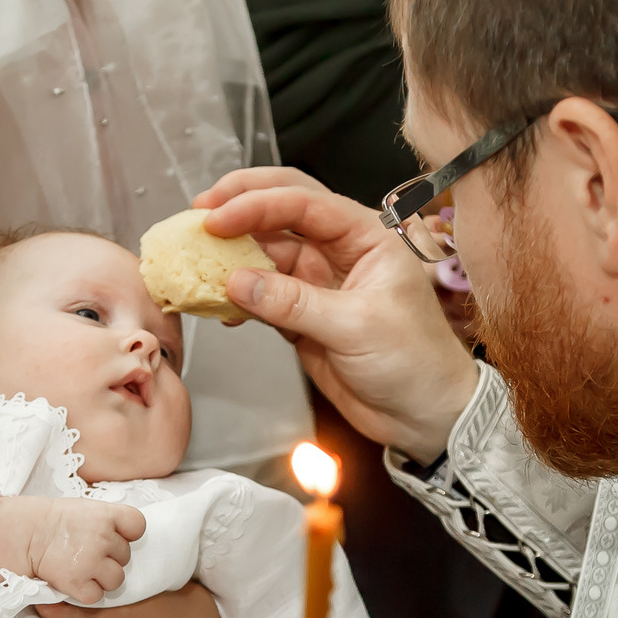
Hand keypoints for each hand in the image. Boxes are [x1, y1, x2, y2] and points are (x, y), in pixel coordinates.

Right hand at [27, 498, 149, 604]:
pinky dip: (86, 593)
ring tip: (84, 569)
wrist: (24, 534)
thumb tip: (124, 534)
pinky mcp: (77, 583)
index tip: (115, 535)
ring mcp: (91, 562)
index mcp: (106, 515)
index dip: (128, 533)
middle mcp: (102, 538)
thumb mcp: (84, 509)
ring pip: (116, 579)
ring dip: (103, 578)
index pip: (138, 526)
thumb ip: (107, 520)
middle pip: (125, 556)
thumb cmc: (53, 521)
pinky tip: (74, 581)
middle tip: (88, 553)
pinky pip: (96, 596)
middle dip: (110, 557)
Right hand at [192, 169, 478, 462]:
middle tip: (197, 214)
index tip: (215, 218)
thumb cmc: (416, 363)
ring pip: (264, 253)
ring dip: (229, 255)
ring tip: (193, 260)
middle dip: (238, 206)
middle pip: (280, 211)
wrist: (424, 415)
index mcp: (366, 236)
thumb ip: (294, 303)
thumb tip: (237, 281)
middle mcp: (340, 251)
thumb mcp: (356, 327)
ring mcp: (317, 282)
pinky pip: (259, 294)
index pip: (303, 202)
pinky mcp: (301, 315)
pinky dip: (235, 296)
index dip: (255, 204)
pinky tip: (217, 304)